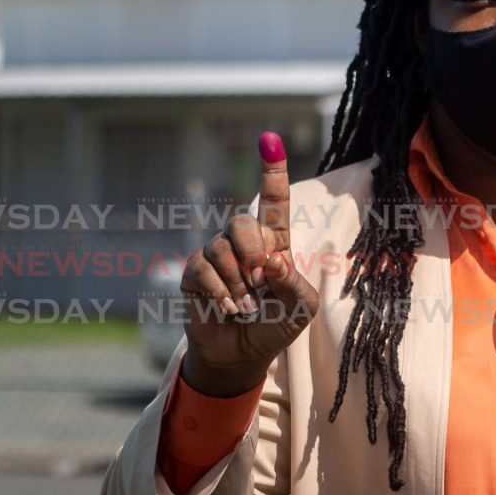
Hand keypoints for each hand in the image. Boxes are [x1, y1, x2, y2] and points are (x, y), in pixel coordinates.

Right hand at [179, 131, 319, 395]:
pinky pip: (202, 270)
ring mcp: (216, 256)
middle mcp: (244, 242)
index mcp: (275, 243)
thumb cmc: (277, 325)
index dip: (272, 170)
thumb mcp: (301, 307)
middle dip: (252, 249)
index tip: (269, 138)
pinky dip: (221, 292)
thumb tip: (272, 261)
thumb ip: (294, 283)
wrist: (243, 355)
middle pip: (242, 221)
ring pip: (222, 249)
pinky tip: (229, 309)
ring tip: (247, 307)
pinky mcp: (194, 274)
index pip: (274, 201)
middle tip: (261, 278)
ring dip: (238, 283)